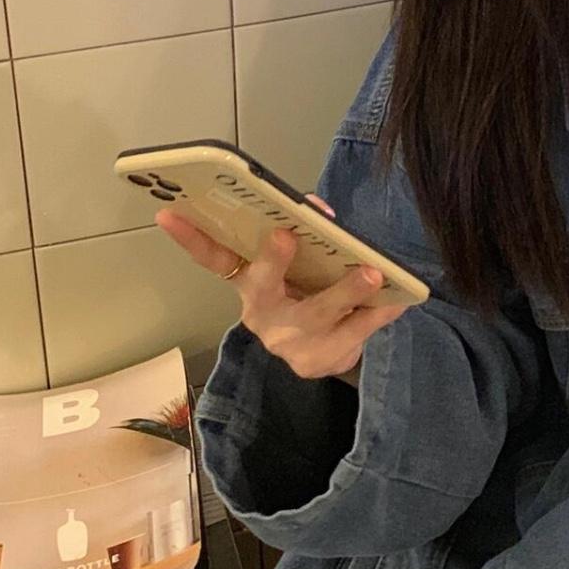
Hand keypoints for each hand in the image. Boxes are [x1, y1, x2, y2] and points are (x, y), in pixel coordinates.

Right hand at [155, 193, 409, 380]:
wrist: (325, 351)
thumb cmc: (308, 291)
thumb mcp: (301, 262)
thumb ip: (308, 231)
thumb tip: (316, 207)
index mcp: (250, 284)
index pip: (213, 258)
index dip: (188, 237)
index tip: (168, 212)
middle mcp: (262, 314)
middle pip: (264, 286)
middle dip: (273, 261)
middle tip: (287, 236)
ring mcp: (290, 343)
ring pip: (317, 314)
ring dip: (346, 291)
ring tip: (372, 274)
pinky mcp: (320, 362)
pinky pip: (354, 335)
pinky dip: (379, 315)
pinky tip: (400, 300)